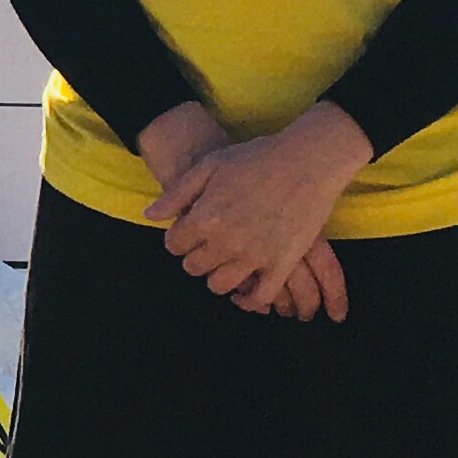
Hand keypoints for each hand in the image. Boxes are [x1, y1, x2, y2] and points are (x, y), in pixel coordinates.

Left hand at [145, 104, 372, 311]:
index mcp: (204, 219)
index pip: (174, 245)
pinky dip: (250, 299)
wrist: (307, 161)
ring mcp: (255, 257)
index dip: (179, 237)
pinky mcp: (282, 264)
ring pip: (220, 285)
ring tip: (225, 261)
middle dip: (196, 256)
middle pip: (194, 267)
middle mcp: (226, 243)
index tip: (189, 231)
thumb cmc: (256, 158)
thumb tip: (150, 216)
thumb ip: (177, 194)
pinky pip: (260, 296)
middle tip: (208, 244)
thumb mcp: (209, 166)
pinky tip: (246, 289)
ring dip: (218, 276)